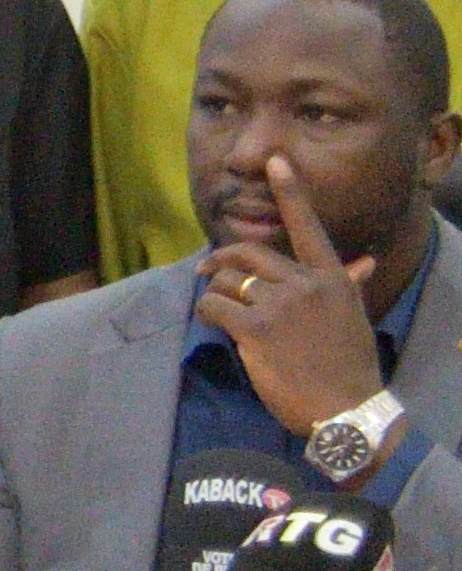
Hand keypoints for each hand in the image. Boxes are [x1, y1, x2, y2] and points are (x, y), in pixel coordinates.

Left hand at [197, 155, 392, 430]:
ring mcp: (281, 306)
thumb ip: (346, 285)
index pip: (308, 227)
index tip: (276, 161)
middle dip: (221, 260)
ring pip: (226, 280)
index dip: (291, 192)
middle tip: (206, 270)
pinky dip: (207, 313)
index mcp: (332, 279)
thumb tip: (363, 262)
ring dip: (215, 293)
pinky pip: (214, 306)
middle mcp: (307, 285)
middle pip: (248, 253)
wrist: (346, 408)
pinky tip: (215, 325)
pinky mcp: (256, 329)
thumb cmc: (349, 365)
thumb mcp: (353, 317)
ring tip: (221, 313)